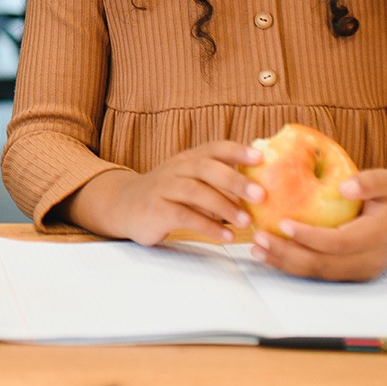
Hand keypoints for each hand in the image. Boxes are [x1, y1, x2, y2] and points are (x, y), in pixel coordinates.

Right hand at [66, 140, 263, 245]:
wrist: (124, 206)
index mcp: (188, 159)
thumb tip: (261, 185)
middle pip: (206, 168)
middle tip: (261, 195)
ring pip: (195, 192)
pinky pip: (184, 216)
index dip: (237, 151)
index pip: (214, 148)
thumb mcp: (191, 181)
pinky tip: (226, 236)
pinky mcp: (156, 210)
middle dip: (235, 180)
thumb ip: (218, 181)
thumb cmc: (168, 195)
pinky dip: (207, 226)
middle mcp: (176, 169)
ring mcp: (163, 188)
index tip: (262, 157)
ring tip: (246, 222)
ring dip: (223, 206)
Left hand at [251, 171, 386, 280]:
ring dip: (285, 262)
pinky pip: (317, 274)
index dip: (310, 237)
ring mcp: (358, 272)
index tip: (283, 223)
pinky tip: (269, 255)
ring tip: (257, 248)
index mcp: (377, 237)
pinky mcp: (348, 275)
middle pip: (323, 263)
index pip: (339, 242)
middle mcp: (368, 261)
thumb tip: (344, 187)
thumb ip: (369, 182)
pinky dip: (291, 266)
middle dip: (288, 253)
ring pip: (317, 273)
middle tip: (259, 237)